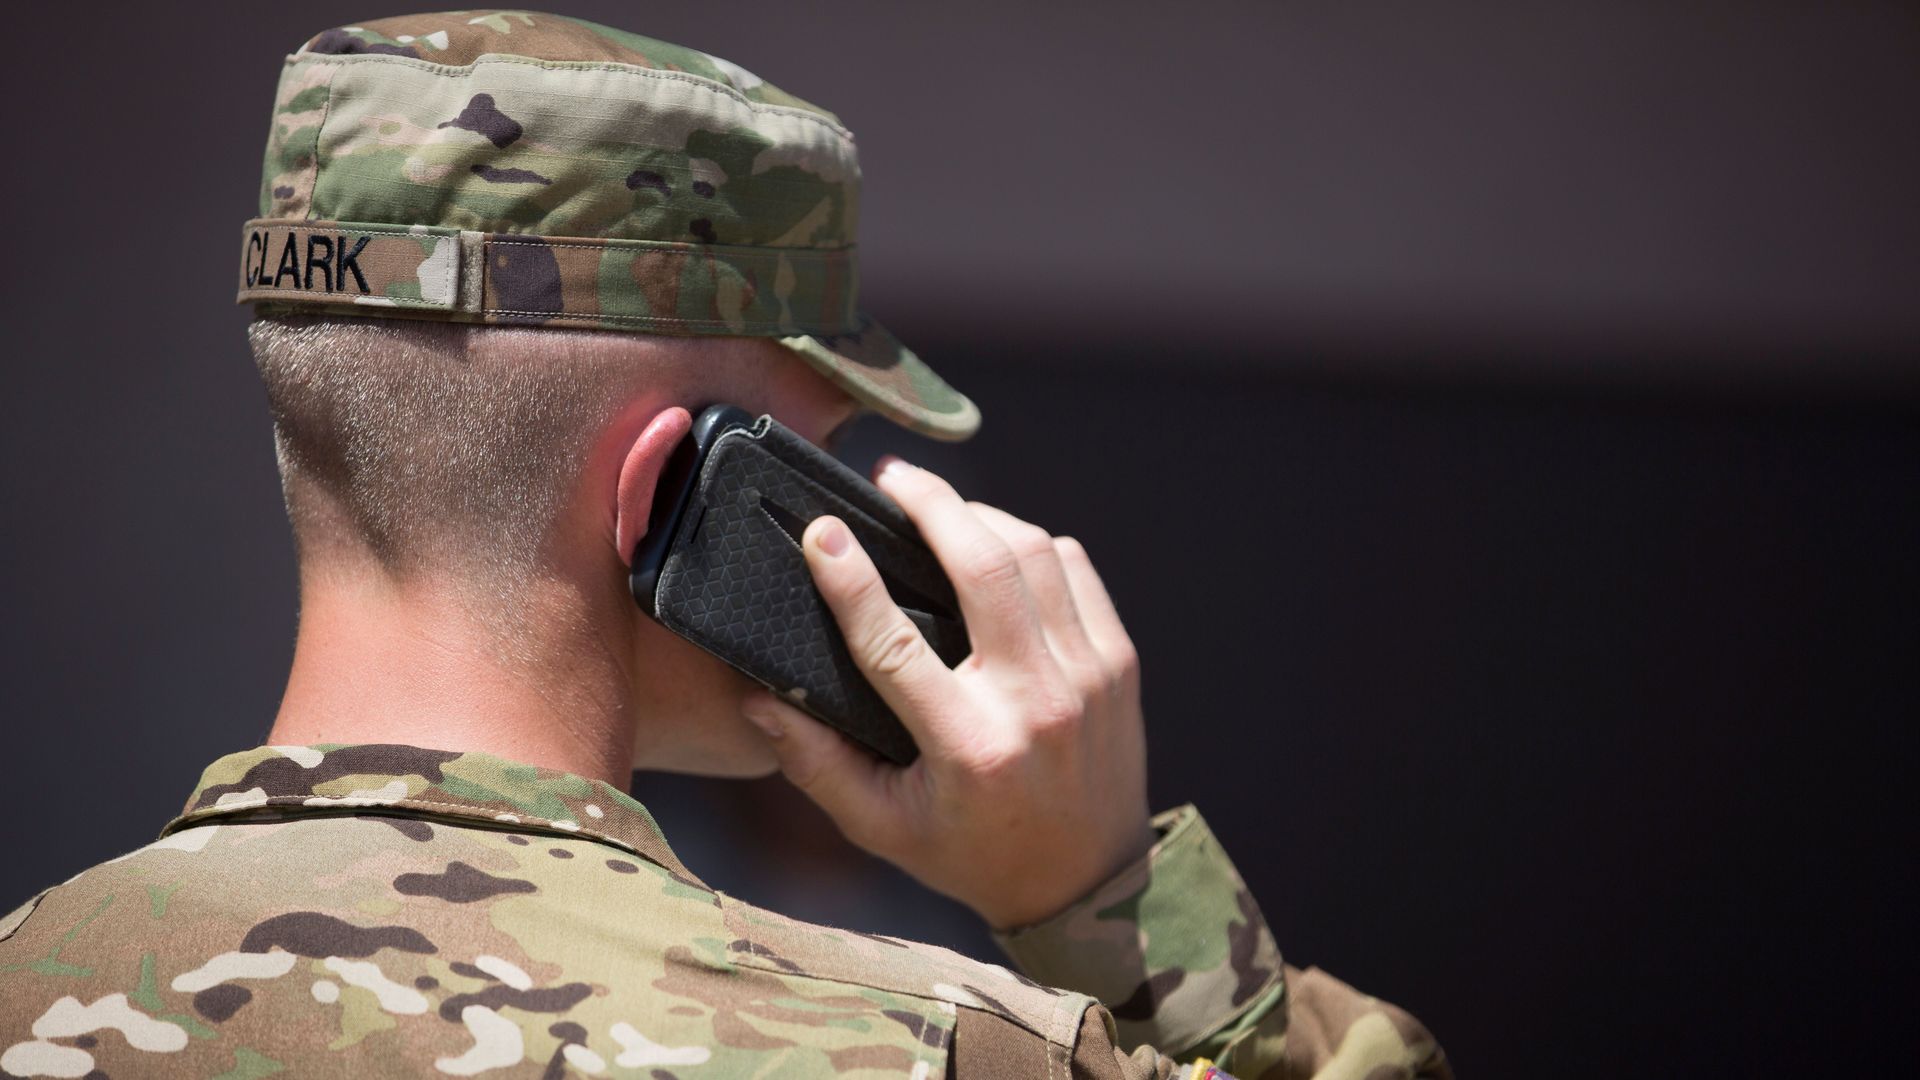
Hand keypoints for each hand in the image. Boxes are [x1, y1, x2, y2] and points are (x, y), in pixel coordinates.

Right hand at [740, 457, 1150, 929]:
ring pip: (1034, 553)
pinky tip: (998, 544)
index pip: (896, 644)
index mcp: (968, 746)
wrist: (1088, 883)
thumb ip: (817, 763)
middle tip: (891, 477)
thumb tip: (758, 699)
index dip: (851, 579)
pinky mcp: (1118, 663)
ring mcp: (1086, 677)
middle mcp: (1034, 702)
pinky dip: (1033, 543)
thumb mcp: (883, 826)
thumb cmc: (973, 853)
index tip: (821, 530)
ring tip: (938, 508)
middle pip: (982, 566)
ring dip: (980, 516)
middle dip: (931, 503)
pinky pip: (1075, 568)